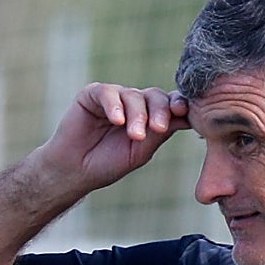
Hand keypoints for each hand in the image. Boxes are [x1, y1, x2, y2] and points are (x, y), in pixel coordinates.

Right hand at [40, 83, 190, 193]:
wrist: (75, 170)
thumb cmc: (109, 163)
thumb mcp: (140, 150)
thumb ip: (160, 133)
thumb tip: (188, 118)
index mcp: (150, 116)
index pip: (168, 104)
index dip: (177, 105)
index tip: (183, 113)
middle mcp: (134, 103)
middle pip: (154, 96)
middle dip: (159, 111)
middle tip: (159, 128)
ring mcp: (114, 97)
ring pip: (133, 95)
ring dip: (136, 115)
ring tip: (135, 135)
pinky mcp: (92, 94)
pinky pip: (107, 93)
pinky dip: (114, 106)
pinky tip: (117, 121)